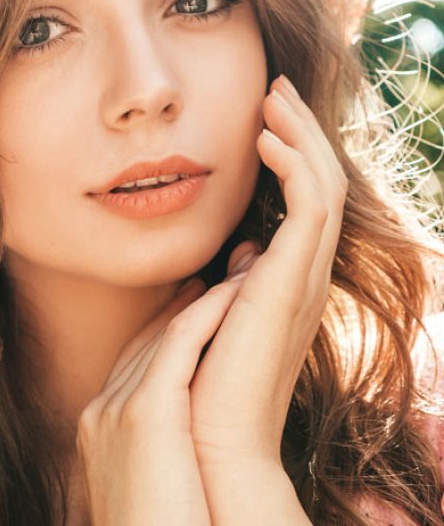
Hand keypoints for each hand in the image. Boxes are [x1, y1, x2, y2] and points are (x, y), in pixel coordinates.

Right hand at [74, 272, 256, 524]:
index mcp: (97, 429)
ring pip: (164, 336)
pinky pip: (180, 344)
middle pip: (144, 342)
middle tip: (214, 276)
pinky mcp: (146, 412)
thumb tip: (177, 437)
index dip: (163, 328)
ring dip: (202, 301)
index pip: (132, 362)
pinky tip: (231, 293)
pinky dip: (206, 314)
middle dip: (181, 306)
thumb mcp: (147, 487)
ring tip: (234, 275)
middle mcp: (98, 410)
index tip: (191, 303)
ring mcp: (115, 408)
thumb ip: (153, 451)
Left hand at [189, 73, 346, 471]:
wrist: (208, 438)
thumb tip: (237, 255)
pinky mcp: (292, 282)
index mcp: (288, 280)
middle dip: (300, 130)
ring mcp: (305, 278)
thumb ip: (232, 281)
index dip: (290, 153)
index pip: (304, 200)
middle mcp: (305, 274)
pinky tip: (263, 138)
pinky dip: (294, 166)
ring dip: (300, 135)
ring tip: (271, 97)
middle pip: (321, 182)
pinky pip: (310, 207)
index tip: (261, 116)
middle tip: (274, 88)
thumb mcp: (217, 315)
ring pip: (324, 184)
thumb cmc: (200, 380)